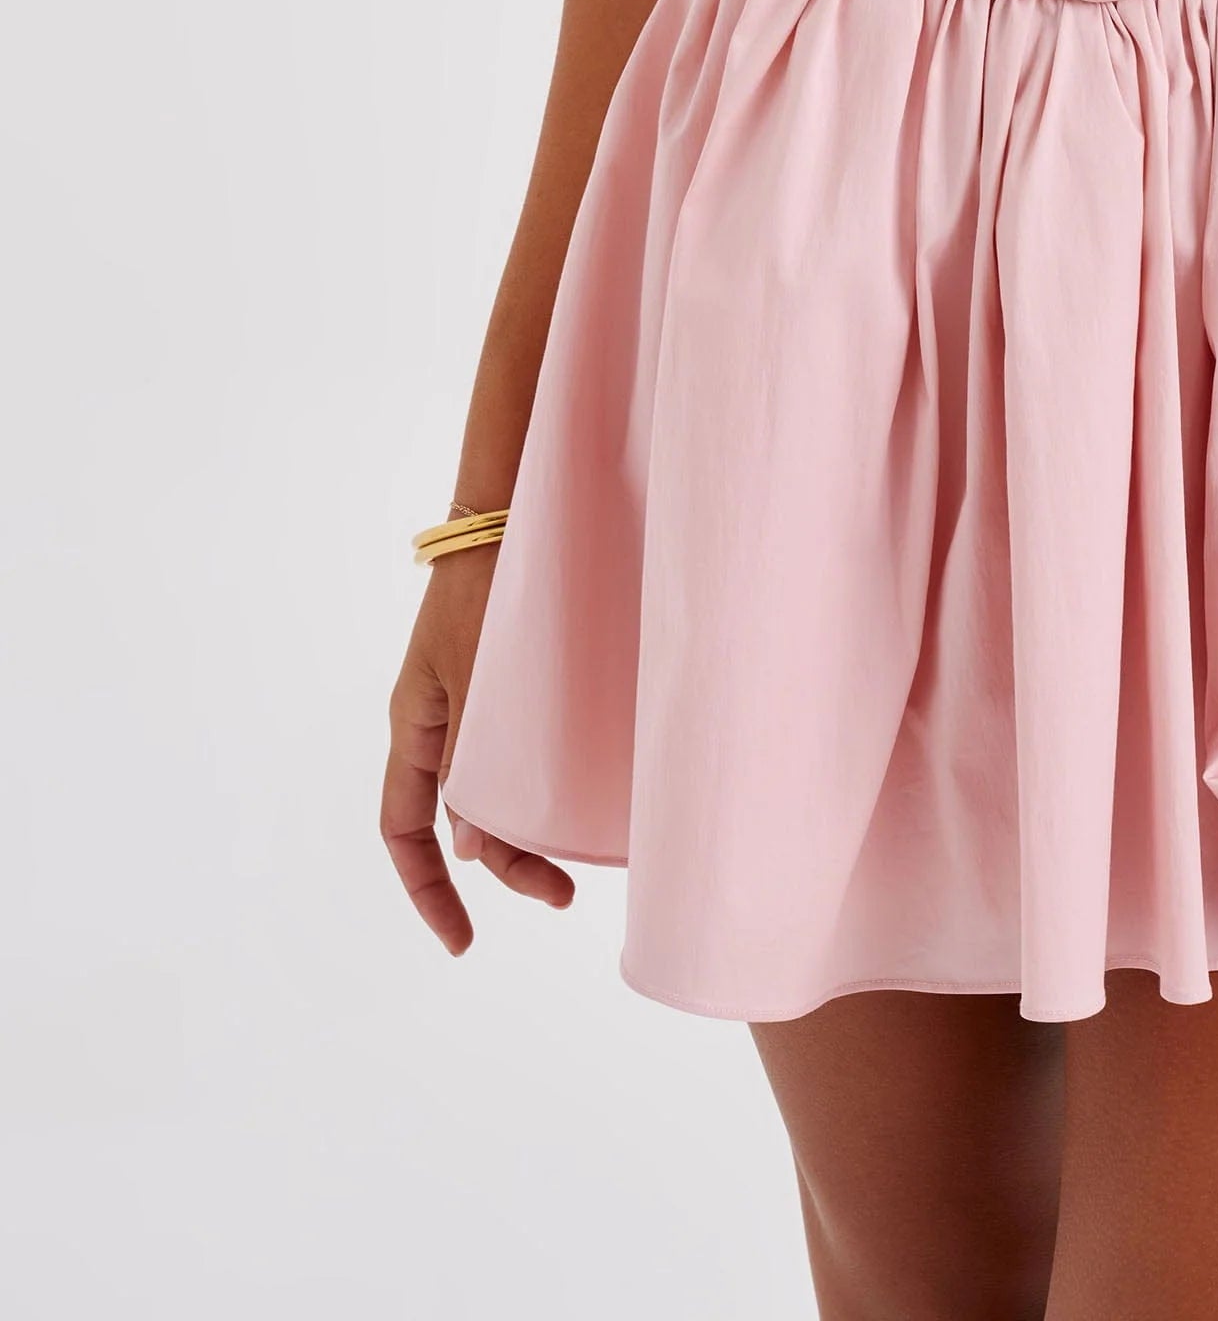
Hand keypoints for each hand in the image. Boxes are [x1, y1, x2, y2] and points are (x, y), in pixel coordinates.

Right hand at [381, 551, 574, 950]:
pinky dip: (541, 791)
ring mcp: (474, 705)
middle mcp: (439, 722)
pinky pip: (517, 757)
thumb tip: (472, 848)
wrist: (513, 512)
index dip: (426, 891)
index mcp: (414, 723)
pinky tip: (579, 806)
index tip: (461, 941)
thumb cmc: (492, 588)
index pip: (402, 830)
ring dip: (528, 834)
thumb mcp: (480, 678)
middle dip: (503, 868)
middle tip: (563, 896)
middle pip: (458, 822)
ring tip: (579, 865)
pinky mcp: (511, 686)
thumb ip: (476, 763)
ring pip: (492, 794)